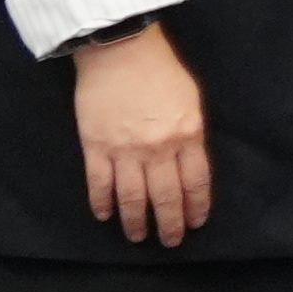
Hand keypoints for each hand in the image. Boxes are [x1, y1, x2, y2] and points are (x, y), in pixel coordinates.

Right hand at [72, 24, 211, 243]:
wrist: (120, 50)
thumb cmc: (161, 70)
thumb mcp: (192, 100)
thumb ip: (192, 133)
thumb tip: (192, 159)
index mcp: (187, 135)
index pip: (195, 182)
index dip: (196, 206)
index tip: (196, 222)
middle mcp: (158, 149)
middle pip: (166, 196)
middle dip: (170, 223)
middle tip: (171, 241)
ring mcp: (125, 150)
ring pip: (132, 197)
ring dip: (136, 221)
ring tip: (138, 237)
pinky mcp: (95, 146)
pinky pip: (99, 183)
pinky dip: (102, 202)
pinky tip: (105, 216)